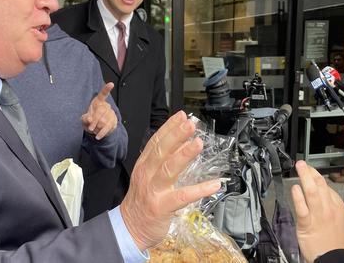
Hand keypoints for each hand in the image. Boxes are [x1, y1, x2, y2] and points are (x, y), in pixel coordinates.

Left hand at [81, 82, 116, 139]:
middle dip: (94, 121)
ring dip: (97, 128)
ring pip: (104, 121)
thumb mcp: (84, 119)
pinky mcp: (114, 122)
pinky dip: (101, 133)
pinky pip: (108, 128)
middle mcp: (106, 106)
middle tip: (90, 128)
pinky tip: (98, 136)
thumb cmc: (89, 120)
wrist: (96, 129)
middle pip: (101, 111)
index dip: (107, 89)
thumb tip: (89, 119)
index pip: (103, 94)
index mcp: (98, 102)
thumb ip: (84, 118)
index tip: (111, 84)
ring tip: (94, 130)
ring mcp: (111, 114)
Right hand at [120, 111, 220, 249]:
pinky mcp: (161, 207)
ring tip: (198, 144)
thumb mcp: (147, 177)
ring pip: (168, 169)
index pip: (155, 142)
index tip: (181, 116)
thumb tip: (181, 144)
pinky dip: (198, 190)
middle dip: (176, 135)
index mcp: (143, 166)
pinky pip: (182, 197)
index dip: (168, 128)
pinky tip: (213, 184)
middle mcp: (146, 175)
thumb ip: (161, 162)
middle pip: (161, 151)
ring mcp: (153, 191)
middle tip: (190, 124)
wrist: (130, 228)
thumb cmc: (142, 201)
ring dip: (184, 155)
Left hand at [291, 160, 343, 262]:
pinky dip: (298, 196)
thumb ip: (332, 210)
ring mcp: (319, 216)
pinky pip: (302, 207)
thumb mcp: (341, 223)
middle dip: (311, 173)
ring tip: (299, 167)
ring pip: (312, 192)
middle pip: (321, 186)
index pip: (328, 188)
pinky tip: (294, 188)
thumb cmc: (337, 245)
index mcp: (339, 209)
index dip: (318, 177)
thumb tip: (324, 199)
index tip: (312, 172)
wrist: (335, 260)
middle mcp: (330, 210)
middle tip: (304, 164)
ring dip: (305, 177)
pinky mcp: (307, 224)